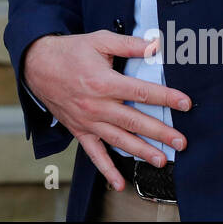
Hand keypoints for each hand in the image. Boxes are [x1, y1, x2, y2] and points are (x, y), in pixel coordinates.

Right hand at [23, 30, 191, 192]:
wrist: (37, 65)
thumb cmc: (70, 51)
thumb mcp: (100, 40)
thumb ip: (129, 44)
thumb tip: (155, 45)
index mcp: (104, 81)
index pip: (142, 92)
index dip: (166, 97)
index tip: (185, 103)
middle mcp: (97, 105)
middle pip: (134, 121)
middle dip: (160, 132)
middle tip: (181, 142)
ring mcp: (88, 120)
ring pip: (119, 139)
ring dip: (141, 151)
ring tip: (161, 160)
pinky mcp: (80, 130)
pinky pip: (94, 153)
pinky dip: (106, 170)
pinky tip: (119, 183)